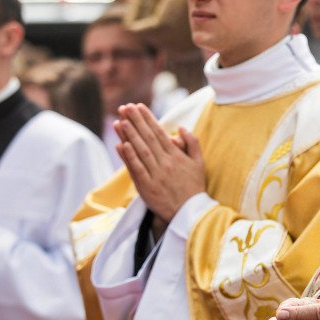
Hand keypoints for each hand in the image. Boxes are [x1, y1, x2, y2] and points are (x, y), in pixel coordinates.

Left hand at [115, 104, 205, 223]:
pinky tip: (122, 145)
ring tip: (120, 121)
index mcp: (177, 156)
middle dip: (136, 121)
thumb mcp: (199, 163)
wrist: (191, 213)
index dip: (148, 119)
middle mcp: (165, 163)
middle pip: (148, 138)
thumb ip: (193, 143)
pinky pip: (137, 169)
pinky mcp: (147, 187)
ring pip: (141, 151)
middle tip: (126, 107)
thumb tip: (181, 128)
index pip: (159, 133)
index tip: (139, 107)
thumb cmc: (194, 187)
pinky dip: (129, 157)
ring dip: (130, 135)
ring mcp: (156, 175)